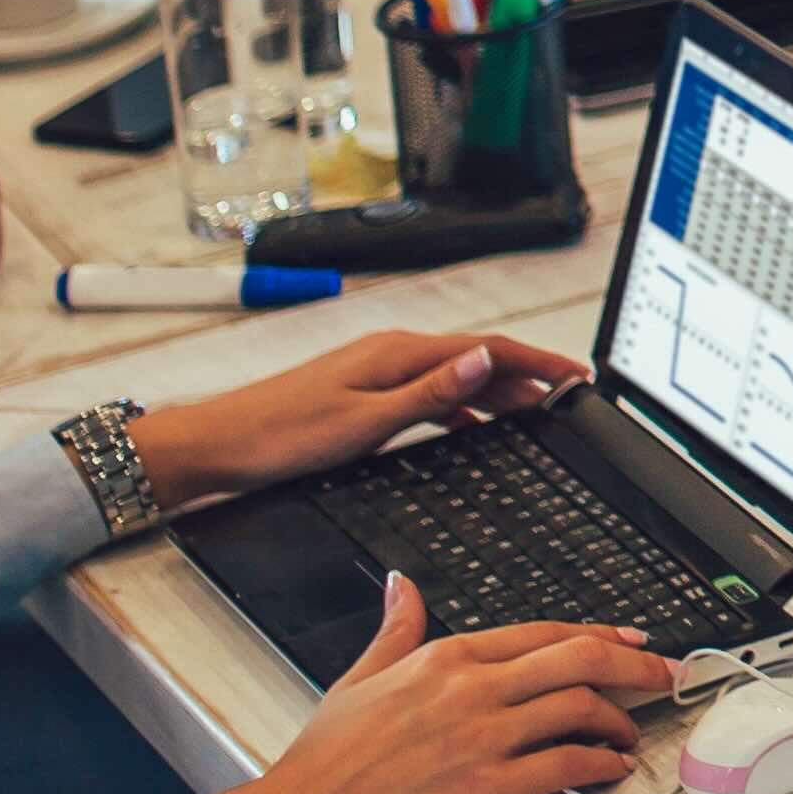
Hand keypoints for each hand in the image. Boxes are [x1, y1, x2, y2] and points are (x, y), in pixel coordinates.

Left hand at [126, 331, 584, 515]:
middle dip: (527, 371)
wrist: (217, 445)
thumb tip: (488, 360)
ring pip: (454, 373)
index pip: (487, 349)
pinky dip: (461, 402)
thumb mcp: (365, 422)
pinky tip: (469, 422)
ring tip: (532, 409)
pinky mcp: (362, 389)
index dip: (537, 361)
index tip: (575, 374)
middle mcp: (391, 352)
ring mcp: (376, 369)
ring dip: (496, 388)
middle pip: (477, 356)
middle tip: (567, 392)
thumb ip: (432, 392)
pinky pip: (429, 389)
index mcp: (398, 353)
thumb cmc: (280, 436)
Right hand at [142, 579, 660, 793]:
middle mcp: (471, 689)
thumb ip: (395, 629)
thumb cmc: (322, 764)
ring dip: (620, 720)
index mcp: (445, 657)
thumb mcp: (358, 679)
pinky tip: (611, 770)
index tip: (629, 642)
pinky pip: (566, 767)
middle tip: (663, 675)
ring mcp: (483, 738)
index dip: (597, 637)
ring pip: (580, 709)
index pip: (544, 633)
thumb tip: (402, 584)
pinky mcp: (488, 790)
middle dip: (633, 665)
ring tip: (632, 733)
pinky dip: (600, 765)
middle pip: (578, 659)